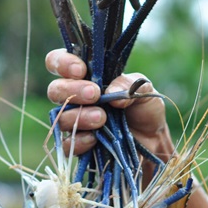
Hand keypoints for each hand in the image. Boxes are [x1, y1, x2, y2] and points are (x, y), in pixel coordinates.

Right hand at [45, 48, 173, 160]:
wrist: (152, 141)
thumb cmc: (143, 109)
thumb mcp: (144, 90)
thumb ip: (128, 84)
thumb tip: (110, 91)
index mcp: (86, 77)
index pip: (58, 62)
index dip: (62, 63)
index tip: (80, 70)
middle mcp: (75, 98)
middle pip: (55, 90)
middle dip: (72, 90)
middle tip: (94, 94)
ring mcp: (75, 122)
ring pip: (60, 117)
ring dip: (79, 116)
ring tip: (102, 118)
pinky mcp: (78, 145)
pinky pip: (66, 144)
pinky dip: (79, 140)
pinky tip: (94, 138)